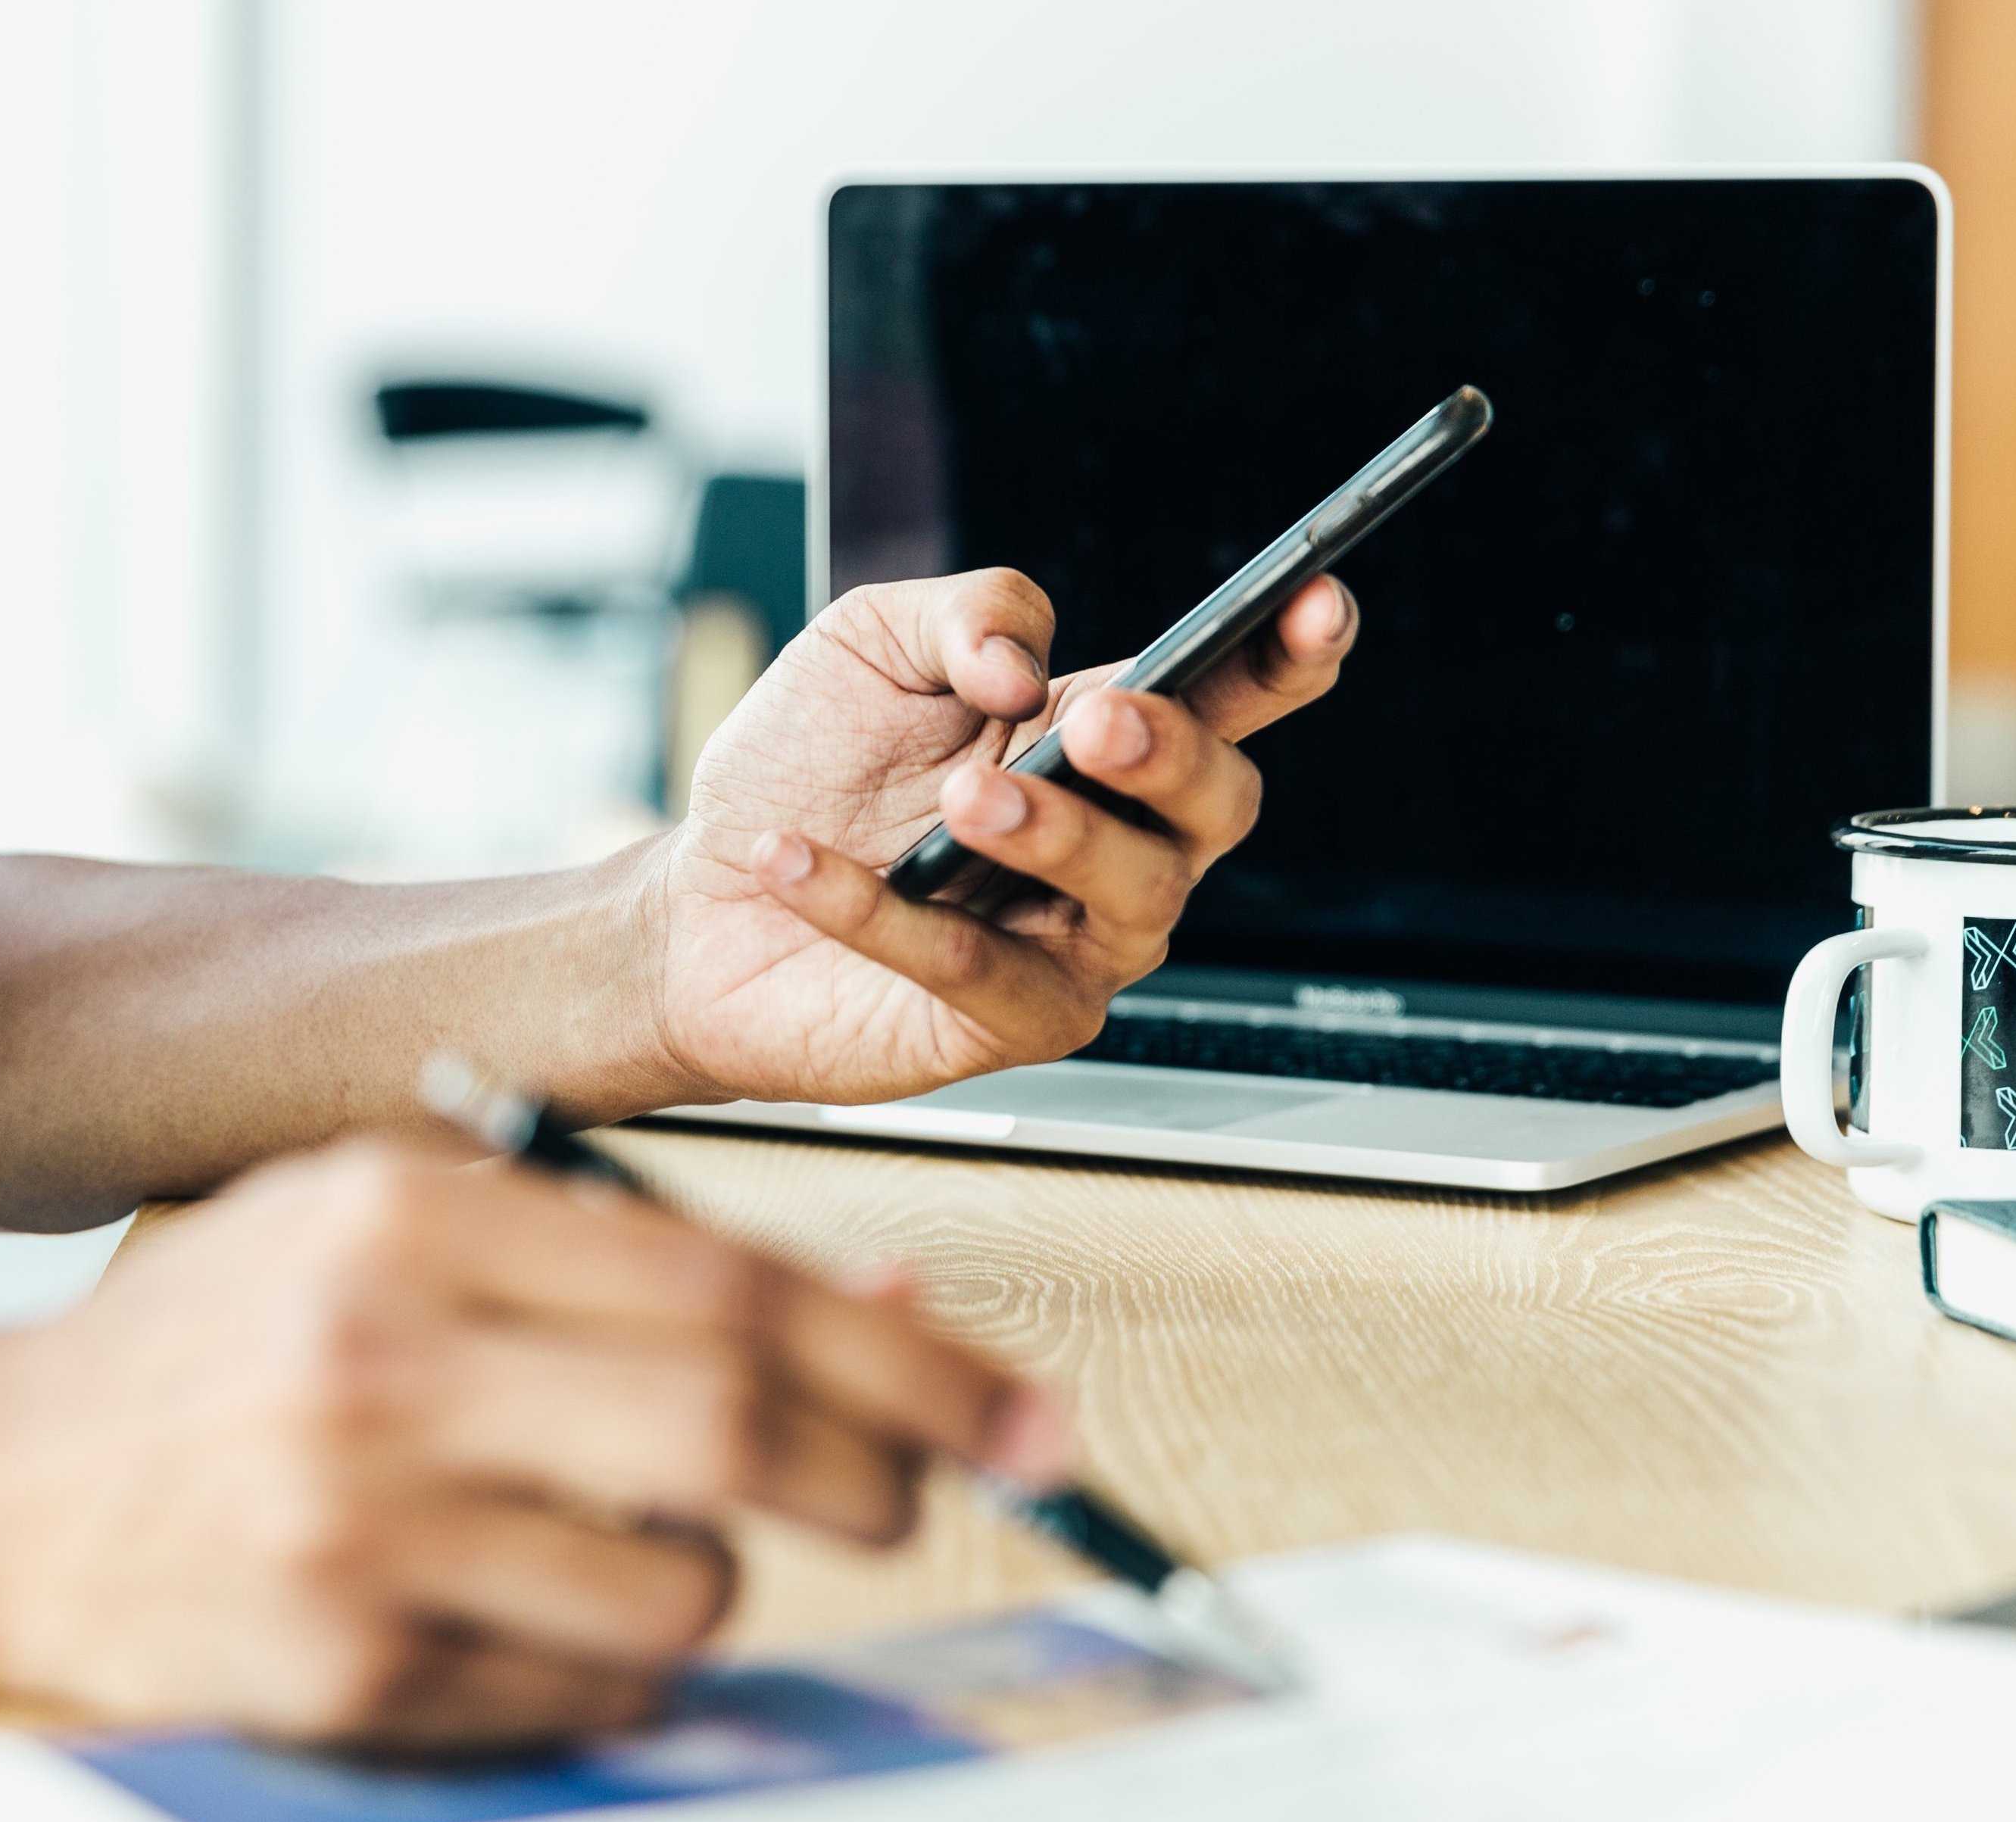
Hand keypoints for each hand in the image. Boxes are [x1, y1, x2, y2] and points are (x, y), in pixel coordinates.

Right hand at [0, 1138, 1063, 1751]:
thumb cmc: (228, 1346)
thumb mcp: (406, 1237)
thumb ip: (631, 1259)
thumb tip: (895, 1311)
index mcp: (410, 1214)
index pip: (730, 1283)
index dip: (912, 1361)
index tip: (1026, 1414)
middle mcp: (382, 1353)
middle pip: (732, 1428)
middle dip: (882, 1475)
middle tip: (925, 1495)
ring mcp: (354, 1522)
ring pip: (677, 1589)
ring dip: (716, 1585)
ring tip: (632, 1547)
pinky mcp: (335, 1667)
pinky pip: (579, 1698)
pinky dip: (612, 1672)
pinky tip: (529, 1615)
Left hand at [646, 568, 1355, 1102]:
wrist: (698, 901)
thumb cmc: (802, 772)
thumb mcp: (867, 644)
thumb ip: (963, 612)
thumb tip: (1026, 661)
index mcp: (1100, 740)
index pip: (1228, 699)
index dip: (1286, 657)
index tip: (1316, 603)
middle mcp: (1113, 846)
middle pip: (1218, 805)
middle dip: (1171, 756)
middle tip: (1093, 722)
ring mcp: (1070, 944)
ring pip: (1135, 897)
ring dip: (1058, 835)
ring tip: (962, 801)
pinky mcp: (1001, 1025)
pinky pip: (975, 970)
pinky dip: (883, 913)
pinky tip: (800, 860)